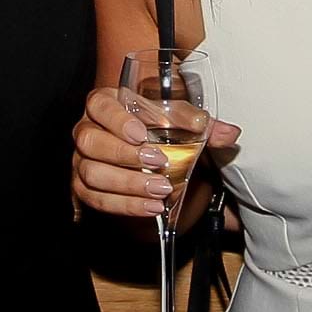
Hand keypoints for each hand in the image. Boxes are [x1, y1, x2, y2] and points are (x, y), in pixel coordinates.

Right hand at [71, 84, 239, 217]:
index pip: (100, 105)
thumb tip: (229, 133)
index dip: (116, 119)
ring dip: (127, 184)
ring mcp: (82, 161)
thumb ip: (204, 126)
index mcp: (106, 104)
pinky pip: (96, 199)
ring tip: (161, 190)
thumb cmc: (158, 130)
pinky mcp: (85, 188)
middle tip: (159, 163)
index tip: (141, 133)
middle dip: (124, 155)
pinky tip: (151, 207)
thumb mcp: (180, 123)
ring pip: (92, 173)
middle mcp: (88, 130)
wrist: (149, 157)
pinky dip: (124, 205)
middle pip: (90, 141)